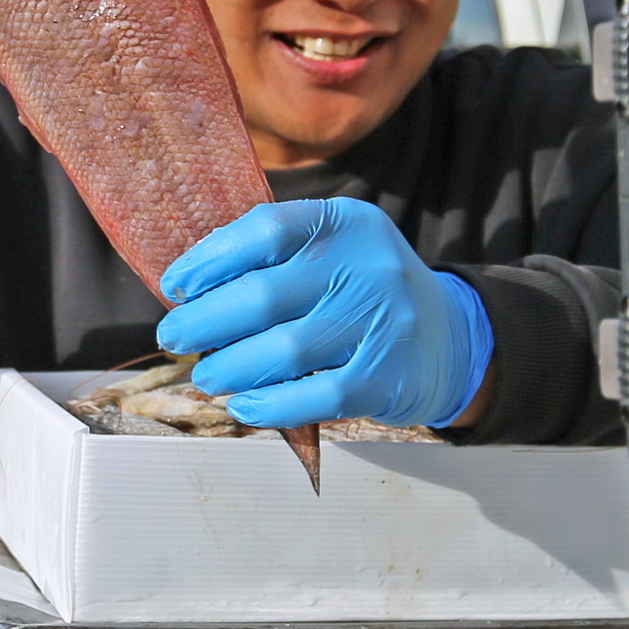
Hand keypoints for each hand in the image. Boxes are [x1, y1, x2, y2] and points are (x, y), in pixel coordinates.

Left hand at [157, 198, 493, 429]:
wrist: (453, 338)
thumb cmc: (367, 292)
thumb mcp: (338, 250)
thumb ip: (277, 255)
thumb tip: (192, 283)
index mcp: (346, 223)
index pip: (265, 230)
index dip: (210, 259)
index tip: (176, 285)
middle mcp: (368, 267)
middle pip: (264, 294)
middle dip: (204, 321)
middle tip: (174, 337)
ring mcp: (381, 323)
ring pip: (285, 350)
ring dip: (231, 367)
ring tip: (207, 375)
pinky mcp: (387, 377)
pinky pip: (316, 396)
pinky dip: (272, 404)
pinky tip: (245, 404)